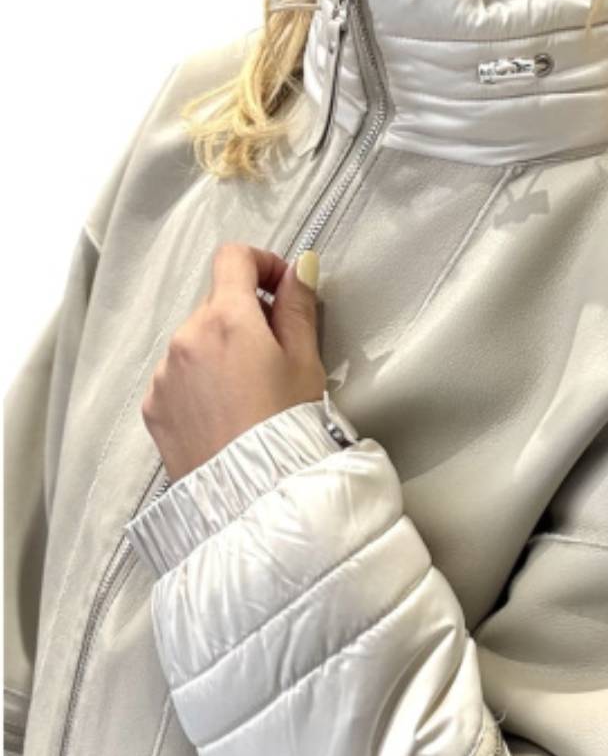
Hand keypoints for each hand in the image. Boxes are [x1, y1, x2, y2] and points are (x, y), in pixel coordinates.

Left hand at [141, 243, 325, 481]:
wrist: (253, 496)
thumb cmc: (287, 432)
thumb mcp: (306, 364)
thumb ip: (298, 309)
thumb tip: (299, 269)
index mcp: (226, 319)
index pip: (233, 259)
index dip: (261, 264)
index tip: (280, 288)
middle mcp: (185, 338)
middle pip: (215, 304)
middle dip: (245, 317)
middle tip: (276, 355)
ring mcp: (164, 374)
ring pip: (194, 343)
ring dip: (219, 353)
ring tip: (249, 395)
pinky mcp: (154, 407)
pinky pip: (177, 378)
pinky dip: (199, 384)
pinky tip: (225, 415)